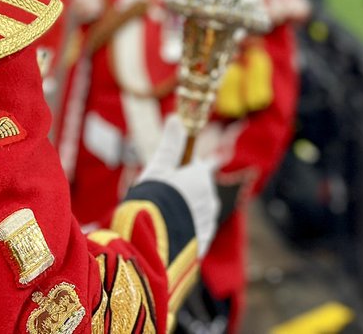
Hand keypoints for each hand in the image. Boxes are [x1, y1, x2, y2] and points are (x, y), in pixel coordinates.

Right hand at [137, 116, 219, 254]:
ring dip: (186, 211)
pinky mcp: (204, 243)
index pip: (201, 165)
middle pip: (199, 189)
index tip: (174, 170)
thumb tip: (176, 118)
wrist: (151, 243)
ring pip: (199, 210)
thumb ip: (170, 144)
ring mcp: (209, 223)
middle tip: (161, 196)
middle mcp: (211, 199)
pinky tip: (171, 233)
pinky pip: (198, 231)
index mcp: (202, 178)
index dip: (186, 166)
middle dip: (184, 190)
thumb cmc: (153, 200)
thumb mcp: (158, 168)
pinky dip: (187, 230)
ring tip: (163, 216)